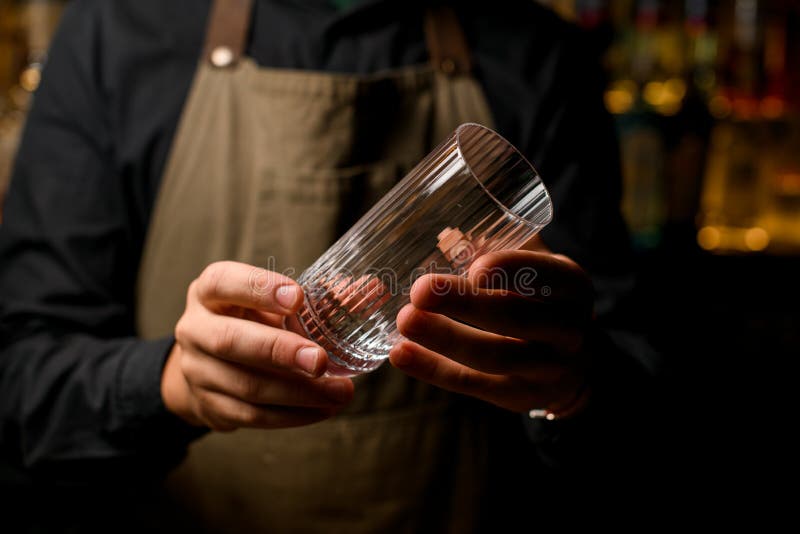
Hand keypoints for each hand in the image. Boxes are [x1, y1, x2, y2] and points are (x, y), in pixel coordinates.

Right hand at [161, 261, 353, 430]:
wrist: (206, 364)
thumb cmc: (250, 319)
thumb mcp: (268, 300)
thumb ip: (314, 295)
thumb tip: (372, 288)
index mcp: (209, 293)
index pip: (224, 282)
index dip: (259, 288)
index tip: (298, 298)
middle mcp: (195, 329)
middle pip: (231, 340)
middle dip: (280, 351)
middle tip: (322, 360)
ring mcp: (197, 371)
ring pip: (246, 385)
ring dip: (298, 392)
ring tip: (341, 392)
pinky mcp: (209, 406)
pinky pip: (252, 416)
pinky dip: (292, 415)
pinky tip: (324, 409)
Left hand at [390, 247, 593, 416]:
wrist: (574, 366)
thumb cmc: (542, 300)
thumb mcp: (536, 270)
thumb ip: (501, 249)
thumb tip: (447, 236)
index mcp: (573, 287)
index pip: (549, 276)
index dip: (512, 270)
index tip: (474, 267)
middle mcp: (568, 330)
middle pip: (516, 318)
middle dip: (464, 304)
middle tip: (420, 290)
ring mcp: (546, 369)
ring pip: (493, 356)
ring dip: (444, 338)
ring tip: (404, 320)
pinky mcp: (517, 396)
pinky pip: (472, 384)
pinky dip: (433, 369)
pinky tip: (401, 353)